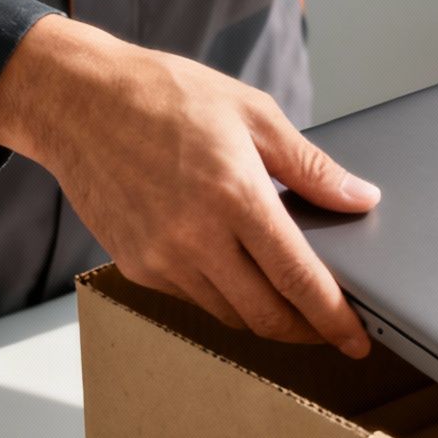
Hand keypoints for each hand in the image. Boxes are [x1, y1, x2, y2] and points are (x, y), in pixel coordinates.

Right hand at [0, 15, 378, 355]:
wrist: (77, 101)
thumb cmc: (164, 96)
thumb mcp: (252, 114)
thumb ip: (312, 166)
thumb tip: (361, 198)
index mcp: (234, 196)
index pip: (299, 280)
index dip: (334, 319)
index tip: (357, 341)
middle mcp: (196, 238)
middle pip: (267, 316)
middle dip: (307, 332)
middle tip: (331, 329)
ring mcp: (161, 258)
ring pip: (231, 316)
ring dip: (266, 318)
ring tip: (290, 301)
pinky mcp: (137, 267)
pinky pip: (195, 301)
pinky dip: (226, 299)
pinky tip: (239, 275)